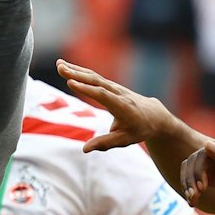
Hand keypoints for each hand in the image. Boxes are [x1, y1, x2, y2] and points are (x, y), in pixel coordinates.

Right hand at [59, 59, 178, 152]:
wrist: (155, 115)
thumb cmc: (139, 129)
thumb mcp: (125, 140)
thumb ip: (105, 143)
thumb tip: (84, 149)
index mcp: (123, 107)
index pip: (103, 96)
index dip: (87, 89)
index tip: (70, 82)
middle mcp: (119, 93)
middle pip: (97, 82)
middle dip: (78, 74)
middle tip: (60, 68)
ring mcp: (115, 87)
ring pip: (94, 77)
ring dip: (76, 70)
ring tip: (59, 64)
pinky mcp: (111, 86)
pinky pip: (94, 77)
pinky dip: (81, 71)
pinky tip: (67, 67)